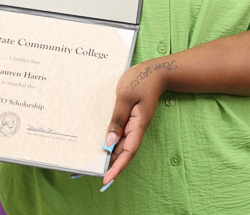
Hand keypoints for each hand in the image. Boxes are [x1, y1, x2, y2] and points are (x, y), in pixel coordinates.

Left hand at [101, 58, 175, 185]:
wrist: (157, 71)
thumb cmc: (142, 80)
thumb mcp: (125, 96)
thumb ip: (117, 119)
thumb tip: (109, 141)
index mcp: (138, 124)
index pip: (128, 151)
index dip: (118, 166)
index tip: (107, 179)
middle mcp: (137, 128)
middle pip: (124, 151)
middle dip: (111, 165)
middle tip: (92, 174)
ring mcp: (134, 124)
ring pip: (122, 144)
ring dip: (110, 155)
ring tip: (94, 164)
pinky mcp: (130, 119)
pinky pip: (121, 134)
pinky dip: (112, 141)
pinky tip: (101, 144)